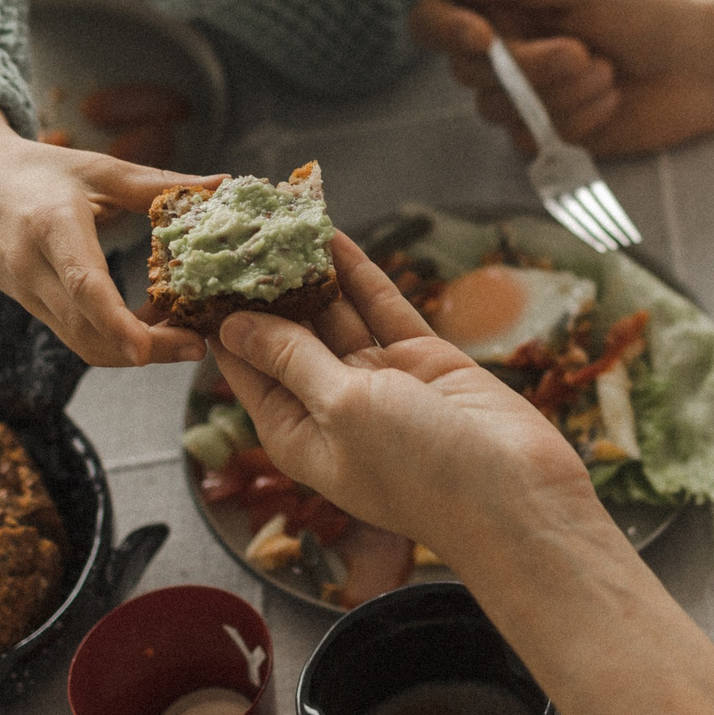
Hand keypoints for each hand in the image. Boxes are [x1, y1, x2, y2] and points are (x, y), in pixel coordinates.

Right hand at [0, 102, 212, 366]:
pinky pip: (73, 335)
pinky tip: (148, 326)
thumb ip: (158, 184)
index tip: (146, 349)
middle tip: (197, 346)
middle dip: (142, 349)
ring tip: (182, 337)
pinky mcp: (29, 307)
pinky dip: (111, 340)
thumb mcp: (98, 169)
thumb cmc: (37, 170)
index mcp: (51, 226)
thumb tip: (221, 185)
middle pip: (85, 329)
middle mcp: (33, 268)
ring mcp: (27, 293)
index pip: (83, 285)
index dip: (115, 321)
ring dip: (131, 349)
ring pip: (80, 342)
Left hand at [211, 236, 607, 563]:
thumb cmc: (420, 470)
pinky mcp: (423, 359)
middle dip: (265, 286)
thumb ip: (291, 359)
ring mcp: (380, 380)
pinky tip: (333, 236)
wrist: (516, 495)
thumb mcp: (340, 409)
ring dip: (310, 270)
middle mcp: (332, 406)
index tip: (198, 270)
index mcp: (296, 433)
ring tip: (279, 219)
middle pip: (287, 335)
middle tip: (239, 229)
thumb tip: (234, 324)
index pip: (245, 367)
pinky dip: (358, 273)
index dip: (222, 319)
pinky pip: (381, 307)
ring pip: (335, 314)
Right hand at [408, 0, 713, 157]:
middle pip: (469, 70)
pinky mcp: (551, 135)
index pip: (436, 17)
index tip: (484, 37)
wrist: (707, 68)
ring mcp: (528, 97)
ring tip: (609, 73)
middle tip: (585, 51)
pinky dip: (576, 123)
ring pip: (500, 110)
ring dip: (560, 94)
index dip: (446, 29)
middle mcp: (509, 50)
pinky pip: (530, 141)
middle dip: (530, 66)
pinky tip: (611, 103)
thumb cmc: (652, 11)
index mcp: (509, 4)